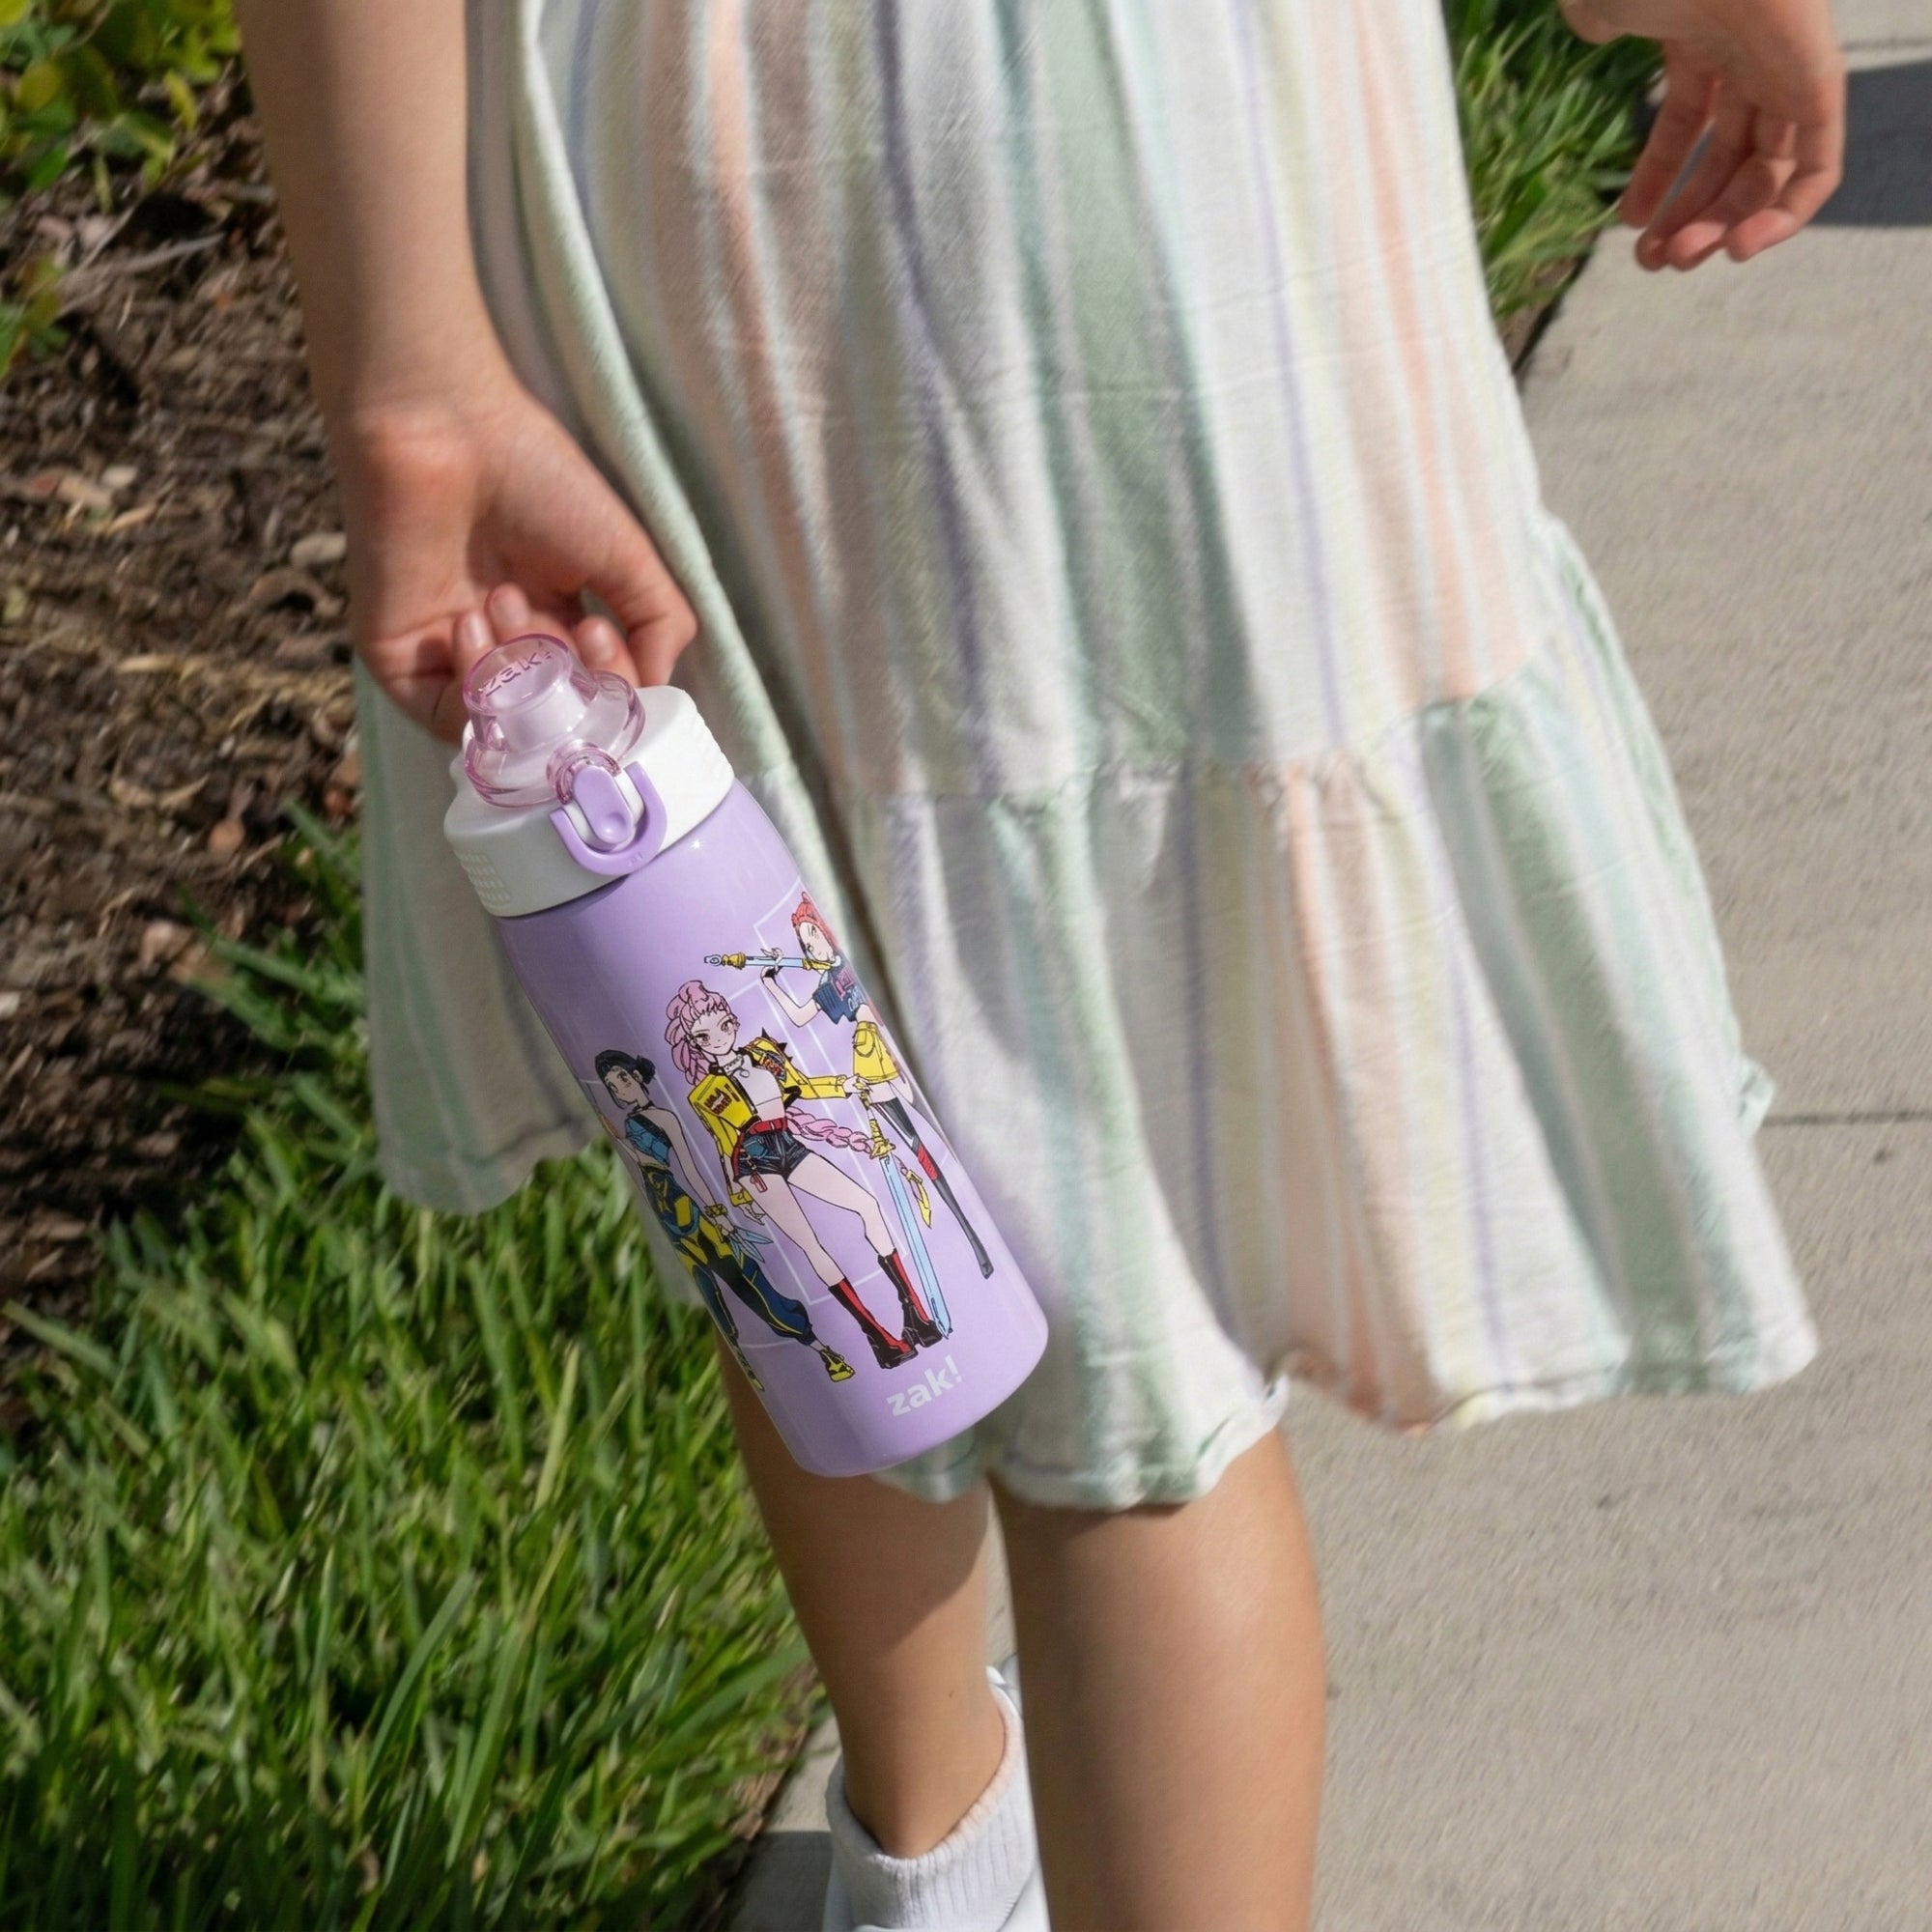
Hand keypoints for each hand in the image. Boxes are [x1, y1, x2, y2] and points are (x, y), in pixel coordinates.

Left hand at [335, 368, 697, 739]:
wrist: (446, 430)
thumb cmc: (537, 477)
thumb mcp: (628, 555)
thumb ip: (661, 624)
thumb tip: (655, 690)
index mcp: (557, 626)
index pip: (595, 698)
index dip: (609, 688)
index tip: (605, 631)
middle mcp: (506, 651)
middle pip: (554, 721)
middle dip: (568, 684)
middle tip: (567, 626)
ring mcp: (450, 661)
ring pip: (502, 726)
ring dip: (518, 674)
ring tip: (506, 599)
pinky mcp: (399, 662)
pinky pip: (444, 717)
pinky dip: (470, 689)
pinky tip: (470, 622)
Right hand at [1560, 0, 1844, 268]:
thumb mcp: (1603, 1)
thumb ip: (1598, 19)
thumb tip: (1595, 26)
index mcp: (1702, 38)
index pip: (1689, 121)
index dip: (1659, 179)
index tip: (1629, 223)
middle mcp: (1750, 57)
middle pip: (1731, 158)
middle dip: (1693, 217)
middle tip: (1655, 261)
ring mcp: (1788, 70)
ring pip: (1768, 173)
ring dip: (1726, 228)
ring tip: (1681, 259)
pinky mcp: (1819, 83)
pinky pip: (1818, 165)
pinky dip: (1787, 216)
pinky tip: (1741, 246)